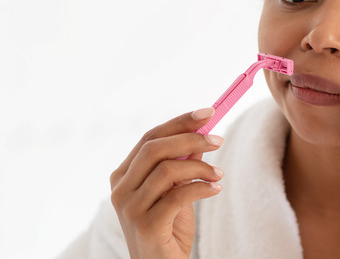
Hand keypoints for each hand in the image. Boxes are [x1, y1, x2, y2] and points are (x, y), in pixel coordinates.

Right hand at [109, 108, 224, 258]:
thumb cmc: (168, 227)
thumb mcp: (174, 189)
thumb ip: (181, 162)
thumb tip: (202, 131)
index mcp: (124, 175)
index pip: (150, 137)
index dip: (179, 122)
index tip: (208, 112)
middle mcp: (120, 189)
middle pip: (155, 148)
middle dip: (191, 138)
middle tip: (219, 140)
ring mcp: (130, 208)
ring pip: (167, 169)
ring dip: (200, 167)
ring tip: (219, 174)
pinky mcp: (146, 225)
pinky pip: (178, 195)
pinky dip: (201, 188)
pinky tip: (215, 189)